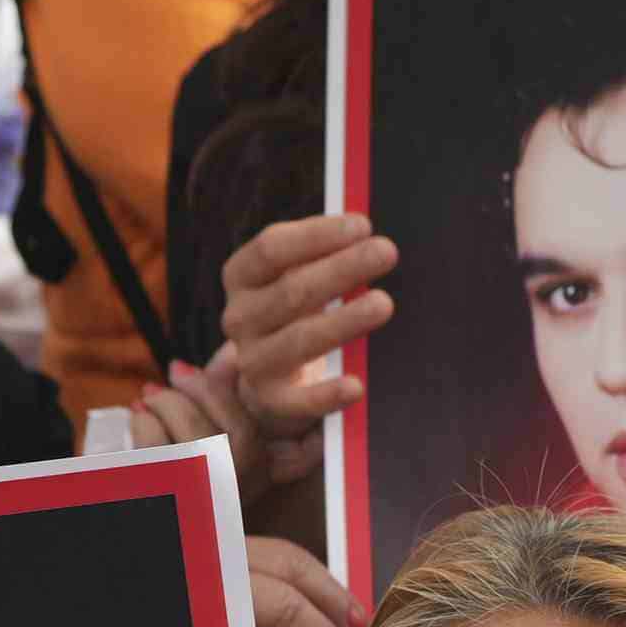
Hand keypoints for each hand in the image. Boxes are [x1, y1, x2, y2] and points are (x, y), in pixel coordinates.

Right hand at [220, 212, 393, 443]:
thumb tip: (366, 232)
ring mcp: (253, 359)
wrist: (274, 372)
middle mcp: (239, 316)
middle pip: (292, 290)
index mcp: (242, 276)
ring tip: (384, 304)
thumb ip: (324, 250)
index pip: (272, 248)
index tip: (362, 226)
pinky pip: (299, 400)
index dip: (317, 235)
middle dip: (342, 269)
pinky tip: (356, 385)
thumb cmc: (297, 307)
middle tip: (386, 252)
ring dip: (344, 321)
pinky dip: (327, 394)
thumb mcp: (297, 273)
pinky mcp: (271, 398)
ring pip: (299, 340)